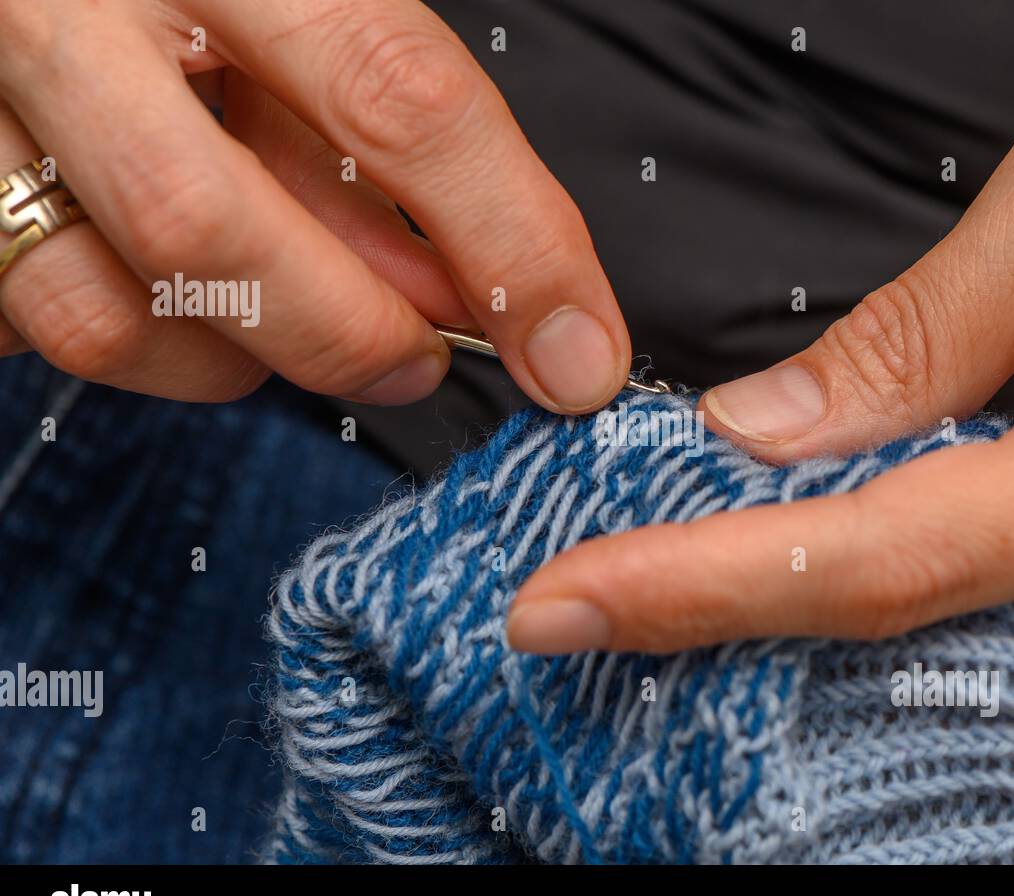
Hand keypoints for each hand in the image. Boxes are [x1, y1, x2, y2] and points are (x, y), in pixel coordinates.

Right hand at [0, 0, 628, 411]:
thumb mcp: (296, 9)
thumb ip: (376, 132)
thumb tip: (468, 290)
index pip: (393, 90)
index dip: (507, 237)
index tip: (579, 354)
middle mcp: (57, 8)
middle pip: (208, 226)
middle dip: (348, 336)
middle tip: (419, 362)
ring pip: (103, 309)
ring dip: (238, 360)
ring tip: (294, 318)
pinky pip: (33, 327)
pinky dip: (144, 344)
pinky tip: (176, 290)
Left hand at [508, 60, 1013, 714]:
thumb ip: (915, 331)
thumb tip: (767, 435)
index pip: (874, 563)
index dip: (700, 589)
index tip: (564, 604)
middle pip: (907, 649)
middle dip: (736, 630)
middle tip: (603, 599)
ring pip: (969, 673)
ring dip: (822, 636)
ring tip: (701, 586)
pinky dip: (925, 632)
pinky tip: (849, 588)